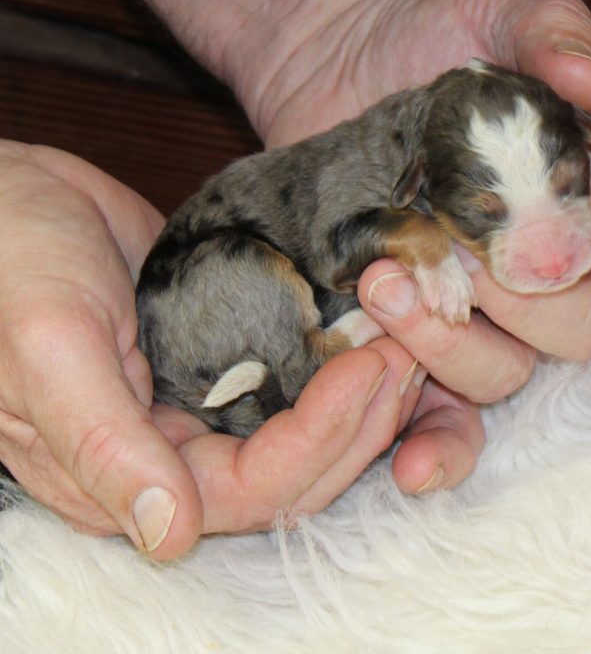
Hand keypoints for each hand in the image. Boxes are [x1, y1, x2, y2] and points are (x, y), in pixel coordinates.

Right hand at [0, 142, 420, 557]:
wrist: (14, 197)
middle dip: (357, 419)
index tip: (365, 369)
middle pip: (293, 469)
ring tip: (405, 339)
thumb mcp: (49, 348)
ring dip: (360, 393)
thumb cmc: (11, 264)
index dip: (316, 441)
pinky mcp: (225, 350)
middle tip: (408, 352)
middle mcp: (176, 446)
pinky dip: (333, 355)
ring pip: (303, 423)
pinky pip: (292, 371)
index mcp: (129, 469)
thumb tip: (168, 535)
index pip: (247, 491)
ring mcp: (205, 398)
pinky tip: (370, 324)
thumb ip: (102, 443)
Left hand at [233, 0, 590, 493]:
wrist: (339, 62)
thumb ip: (551, 29)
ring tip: (386, 287)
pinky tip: (407, 466)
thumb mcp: (498, 7)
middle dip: (520, 295)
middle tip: (454, 247)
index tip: (537, 201)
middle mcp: (542, 267)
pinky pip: (447, 420)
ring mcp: (479, 314)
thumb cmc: (429, 35)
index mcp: (586, 196)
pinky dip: (437, 449)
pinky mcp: (416, 342)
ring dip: (454, 348)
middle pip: (578, 326)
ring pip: (507, 374)